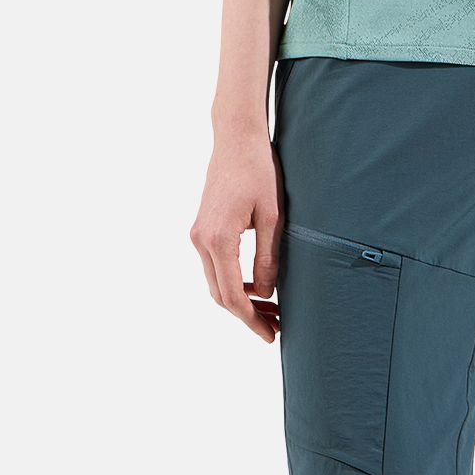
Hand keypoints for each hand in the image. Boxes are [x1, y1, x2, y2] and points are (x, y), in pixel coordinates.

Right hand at [190, 123, 283, 342]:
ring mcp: (198, 235)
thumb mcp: (273, 216)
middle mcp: (201, 241)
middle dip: (247, 315)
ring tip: (272, 311)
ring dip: (241, 300)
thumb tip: (267, 293)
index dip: (251, 320)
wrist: (236, 139)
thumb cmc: (259, 171)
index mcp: (218, 239)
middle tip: (276, 328)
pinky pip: (215, 267)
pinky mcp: (202, 229)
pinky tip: (258, 287)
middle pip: (220, 295)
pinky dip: (234, 283)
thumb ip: (268, 257)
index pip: (232, 295)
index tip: (271, 335)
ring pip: (216, 283)